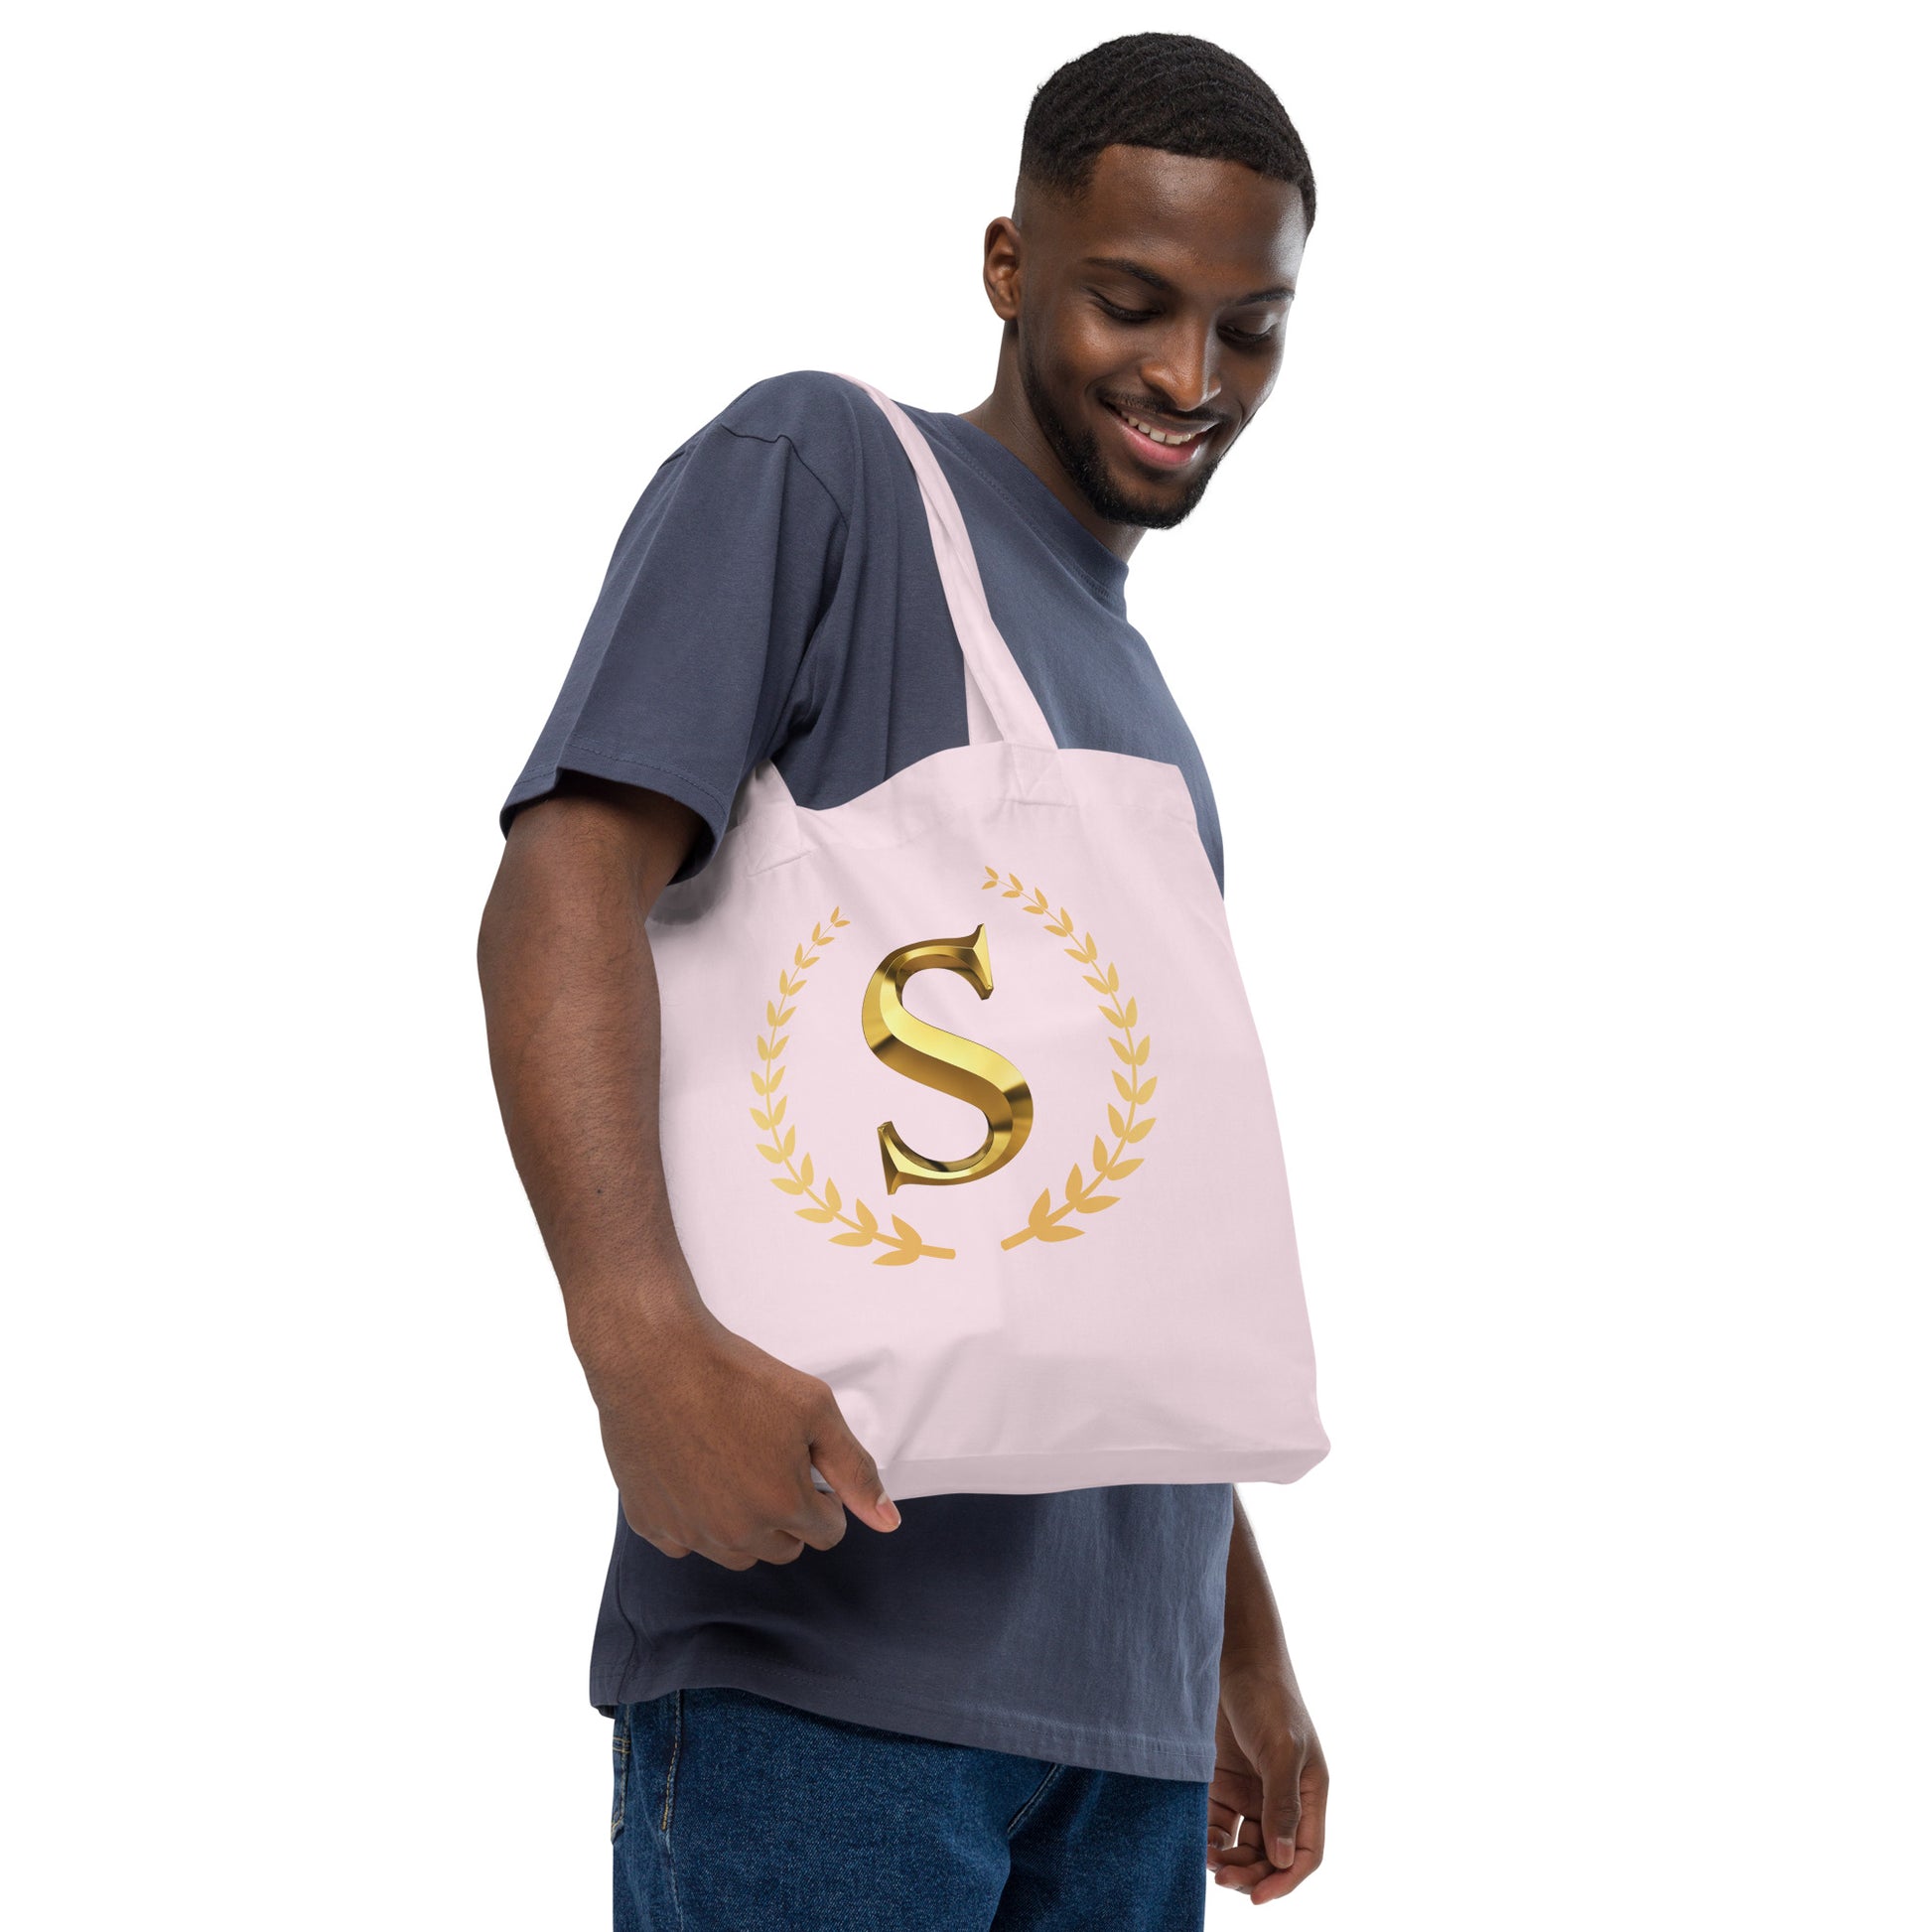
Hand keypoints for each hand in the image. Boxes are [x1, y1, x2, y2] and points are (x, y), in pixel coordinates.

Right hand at [574, 1285, 900, 1568]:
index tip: (805, 1465)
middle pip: (783, 1548)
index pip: (827, 1532)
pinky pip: (686, 1542)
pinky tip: (694, 1475)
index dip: (824, 1497)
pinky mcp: (650, 1523)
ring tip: (734, 1467)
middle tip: (770, 1461)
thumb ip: (854, 1469)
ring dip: (744, 1523)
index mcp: (783, 1506)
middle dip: (787, 1514)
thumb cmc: (736, 1376)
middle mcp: (736, 1532)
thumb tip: (888, 1522)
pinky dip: (695, 1520)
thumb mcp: (815, 1409)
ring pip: (736, 1552)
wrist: (654, 1358)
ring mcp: (689, 1532)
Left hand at [1206, 1660, 1327, 1903]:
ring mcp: (1251, 1791)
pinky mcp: (1222, 1782)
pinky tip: (1198, 1844)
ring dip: (1230, 1862)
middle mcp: (1282, 1798)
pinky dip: (1209, 1840)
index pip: (1306, 1853)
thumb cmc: (1267, 1696)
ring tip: (1210, 1863)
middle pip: (1272, 1856)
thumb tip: (1285, 1860)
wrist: (1231, 1657)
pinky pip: (1217, 1824)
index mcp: (1309, 1793)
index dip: (1286, 1880)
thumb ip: (1283, 1802)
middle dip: (1252, 1874)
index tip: (1258, 1897)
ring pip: (1244, 1846)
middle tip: (1224, 1879)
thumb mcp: (1282, 1748)